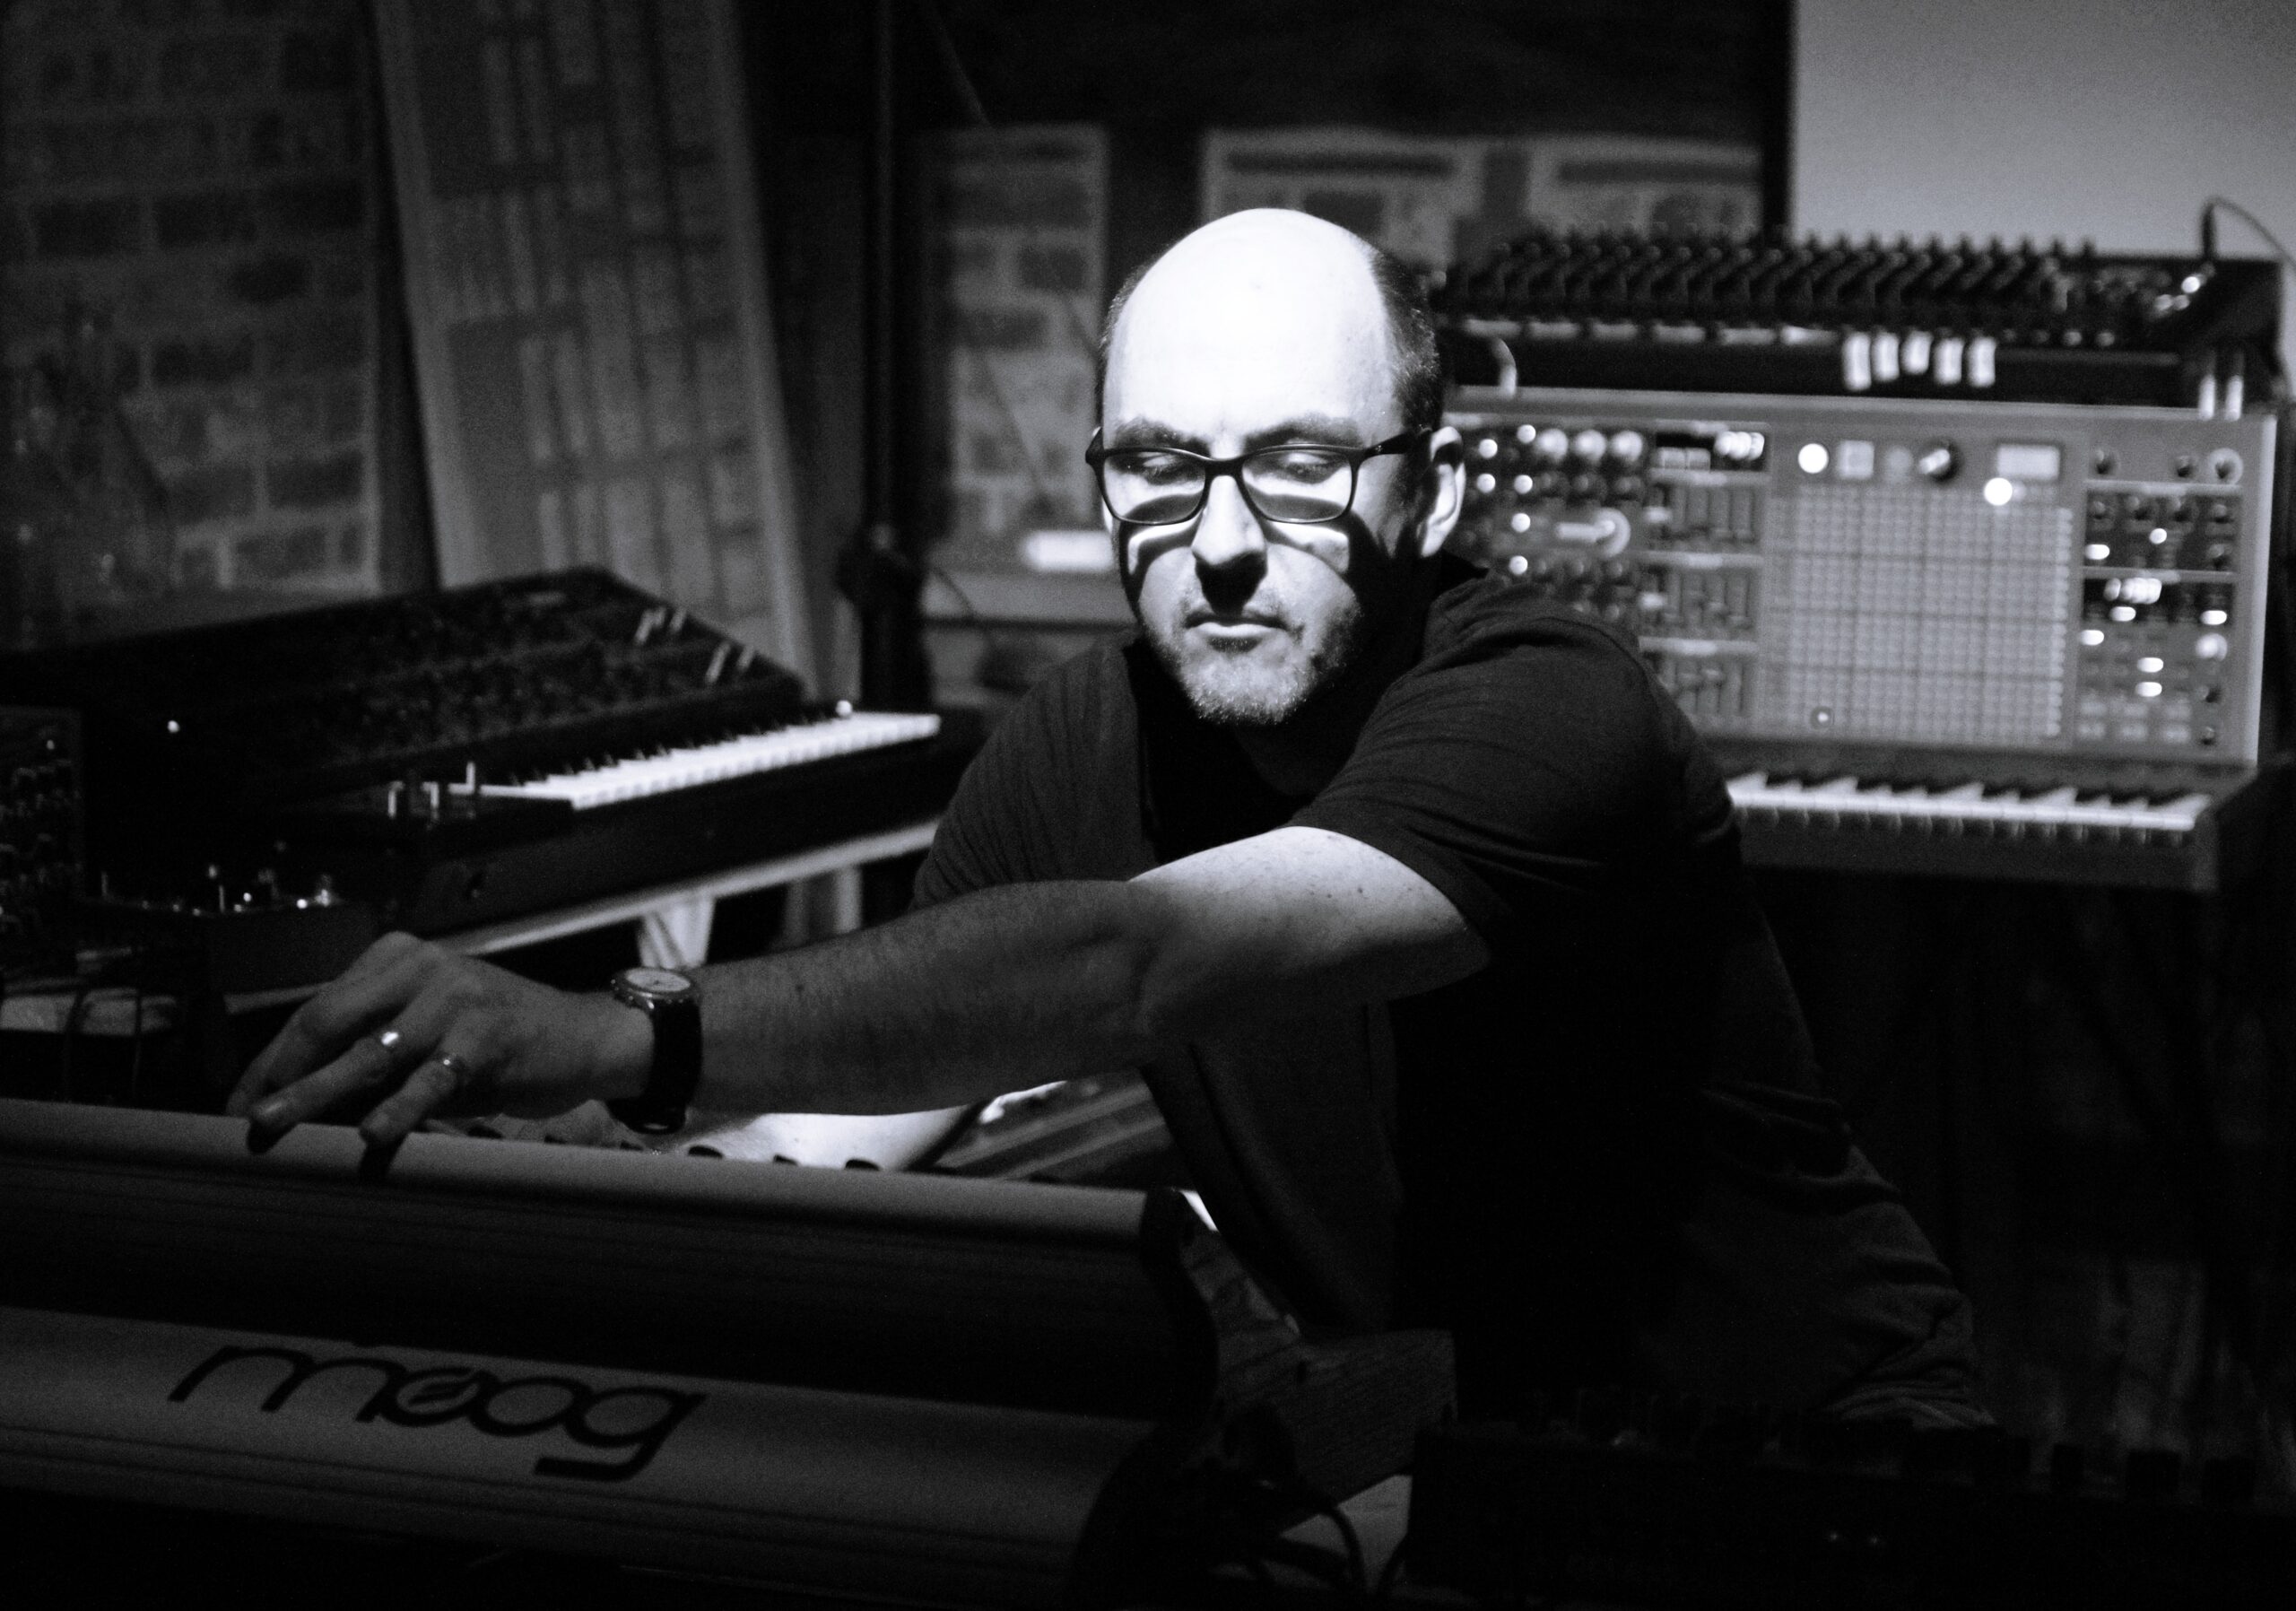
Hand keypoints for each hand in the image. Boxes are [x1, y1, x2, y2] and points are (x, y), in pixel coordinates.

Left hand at [228, 932, 651, 1149]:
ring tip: (278, 1122)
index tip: (239, 1102)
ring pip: (370, 1052)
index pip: (316, 1008)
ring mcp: (455, 999)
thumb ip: (371, 1050)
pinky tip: (373, 1133)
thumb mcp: (428, 1030)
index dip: (272, 1059)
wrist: (582, 1037)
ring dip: (318, 1092)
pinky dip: (400, 1108)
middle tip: (248, 1118)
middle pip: (329, 1020)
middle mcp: (422, 967)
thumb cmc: (495, 1040)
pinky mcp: (486, 1038)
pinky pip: (431, 1079)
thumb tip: (294, 1100)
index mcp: (398, 957)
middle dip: (283, 1073)